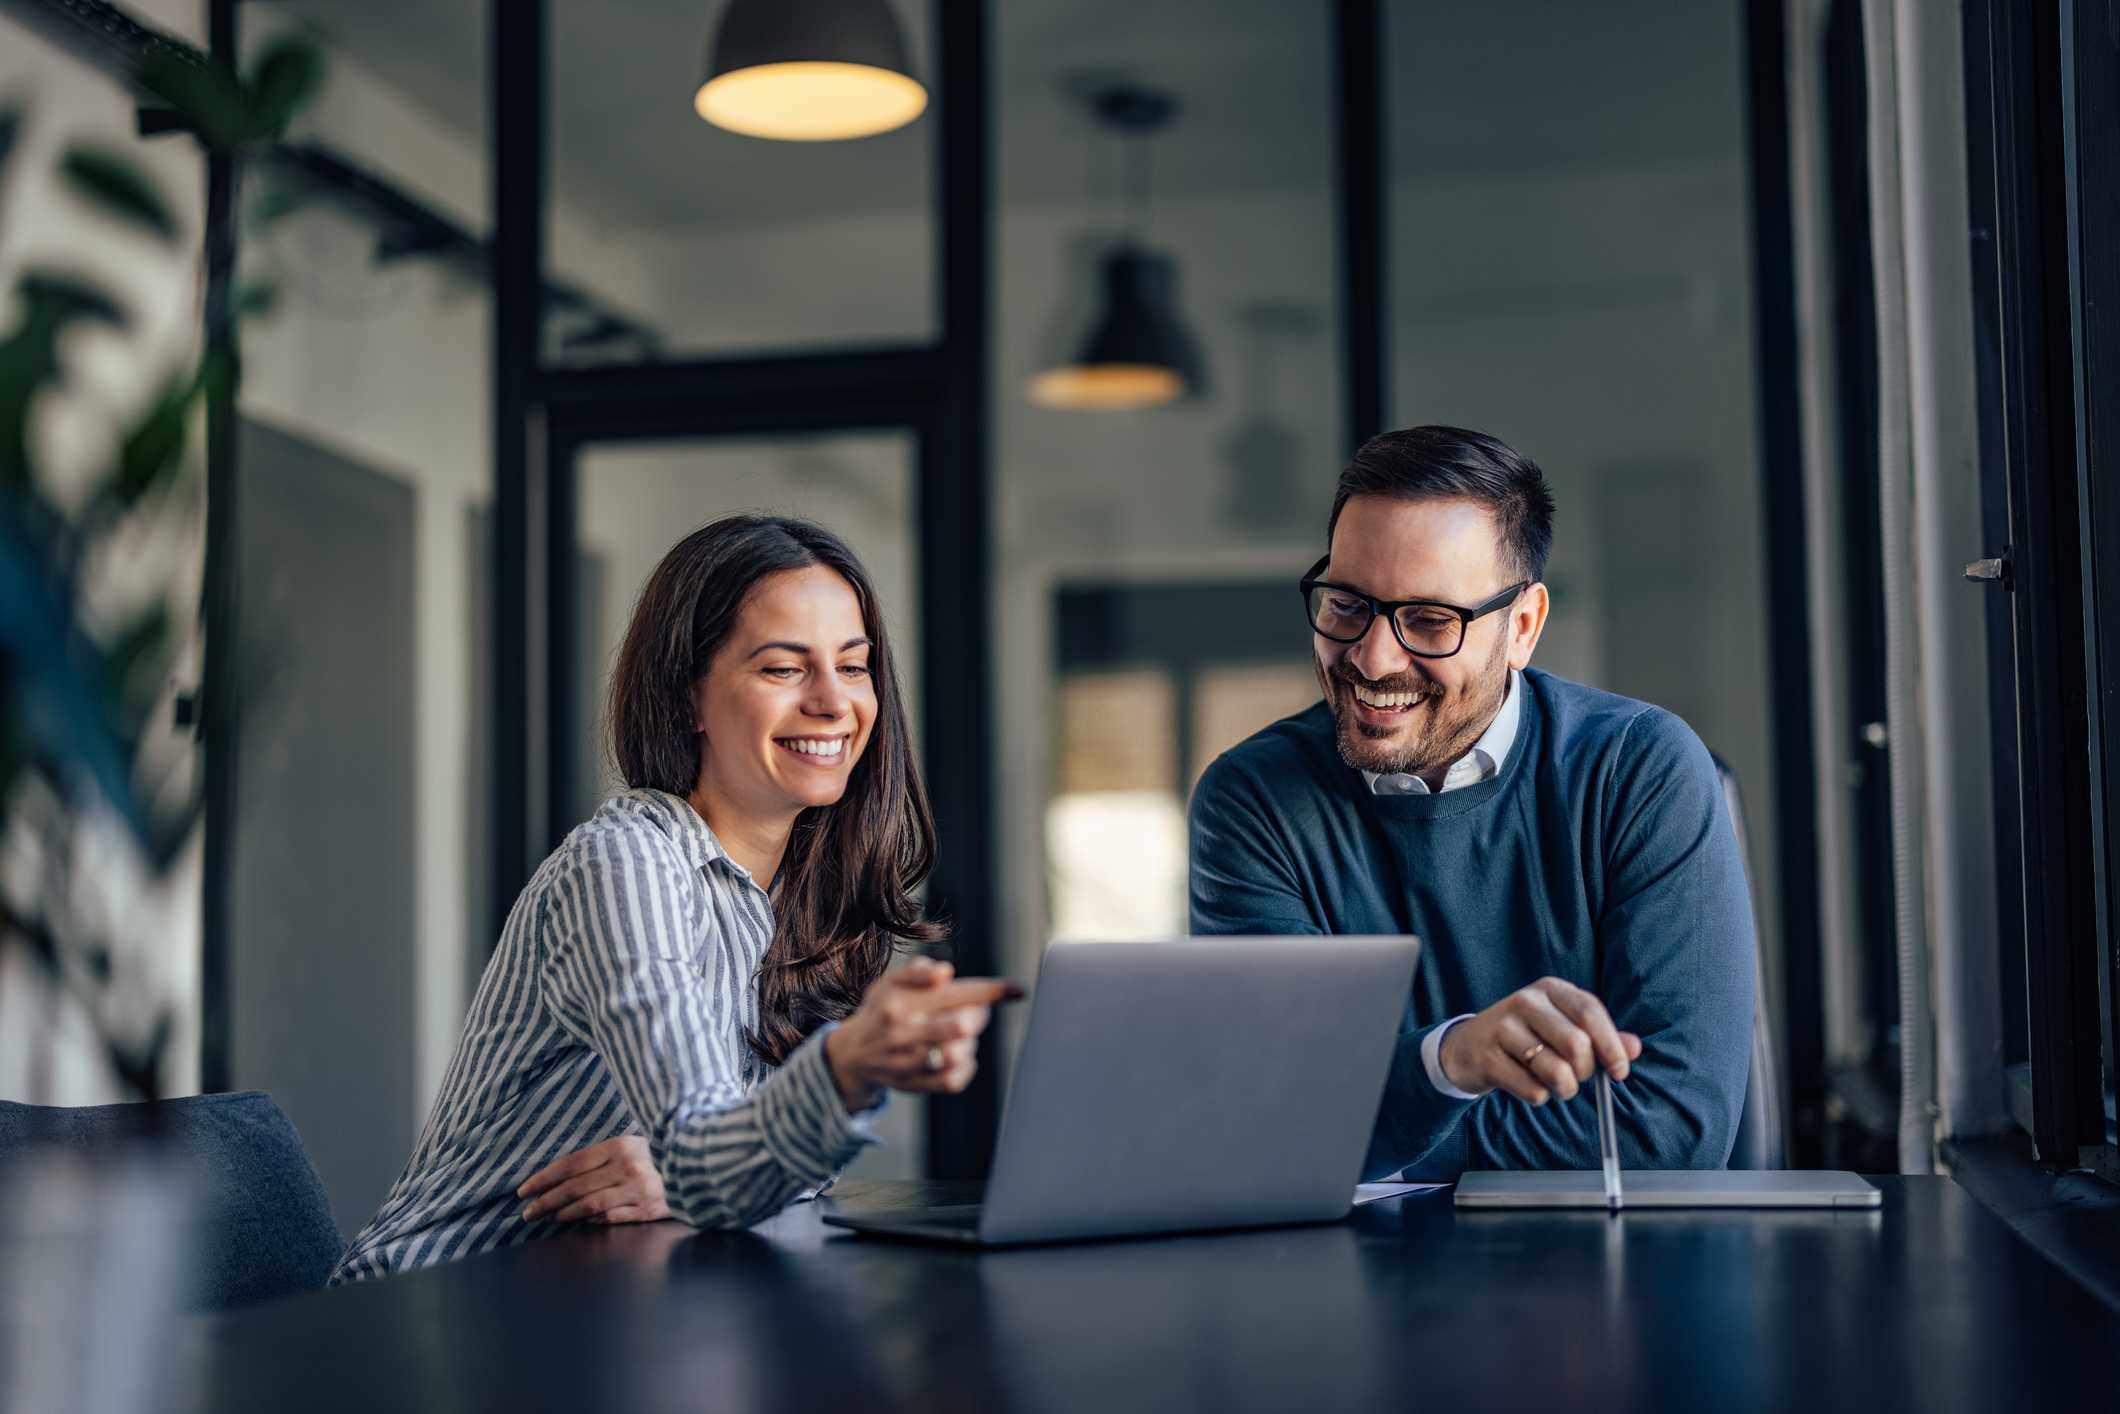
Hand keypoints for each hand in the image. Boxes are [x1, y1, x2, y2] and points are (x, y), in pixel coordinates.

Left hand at [517, 1135, 669, 1224]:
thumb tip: (564, 1178)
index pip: (571, 1164)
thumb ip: (603, 1158)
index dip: (544, 1178)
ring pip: (588, 1205)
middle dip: (546, 1200)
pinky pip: (611, 1218)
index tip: (524, 1190)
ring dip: (563, 1214)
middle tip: (528, 1211)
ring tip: (548, 1218)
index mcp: (620, 1146)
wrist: (701, 1166)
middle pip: (575, 1187)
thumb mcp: (633, 1146)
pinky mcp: (649, 1210)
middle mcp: (627, 1167)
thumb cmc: (661, 1156)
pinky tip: (578, 1222)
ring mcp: (638, 1190)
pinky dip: (591, 1221)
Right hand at [824, 957, 1022, 1110]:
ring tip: (961, 1035)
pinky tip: (960, 1056)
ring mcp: (907, 1063)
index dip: (990, 991)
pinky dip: (965, 1067)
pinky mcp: (913, 1085)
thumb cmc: (881, 1011)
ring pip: (958, 1054)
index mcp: (899, 1003)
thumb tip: (945, 971)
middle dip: (977, 1016)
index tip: (1017, 989)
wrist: (852, 1056)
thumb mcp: (888, 982)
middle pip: (960, 1026)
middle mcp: (902, 1033)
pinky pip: (953, 1080)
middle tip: (974, 1013)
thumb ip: (916, 971)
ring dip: (969, 1043)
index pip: (953, 994)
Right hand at [1438, 977, 1642, 1104]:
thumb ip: (1601, 1036)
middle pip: (1577, 1045)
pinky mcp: (1488, 1058)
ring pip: (1557, 1072)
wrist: (1468, 1047)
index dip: (1611, 1045)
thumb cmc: (1527, 1037)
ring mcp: (1503, 1028)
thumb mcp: (1563, 1026)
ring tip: (1554, 1083)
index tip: (1620, 1072)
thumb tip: (1634, 1048)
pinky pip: (1533, 1090)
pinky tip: (1526, 1083)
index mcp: (1550, 989)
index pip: (1590, 1011)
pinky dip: (1538, 1096)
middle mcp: (1525, 1001)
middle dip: (1585, 1072)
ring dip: (1564, 1089)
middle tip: (1578, 1077)